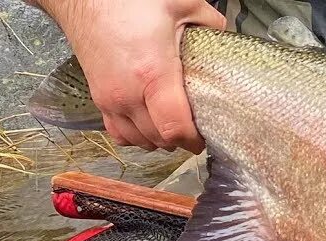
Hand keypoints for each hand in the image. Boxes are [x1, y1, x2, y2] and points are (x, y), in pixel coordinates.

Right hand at [36, 0, 225, 152]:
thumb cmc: (127, 1)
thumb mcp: (180, 4)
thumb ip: (209, 23)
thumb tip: (227, 35)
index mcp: (153, 75)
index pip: (175, 129)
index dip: (194, 141)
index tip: (206, 137)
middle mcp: (128, 94)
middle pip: (160, 140)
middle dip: (181, 140)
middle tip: (196, 128)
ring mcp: (110, 99)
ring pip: (139, 140)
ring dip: (159, 139)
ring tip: (174, 125)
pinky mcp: (98, 98)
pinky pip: (118, 132)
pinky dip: (136, 135)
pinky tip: (148, 124)